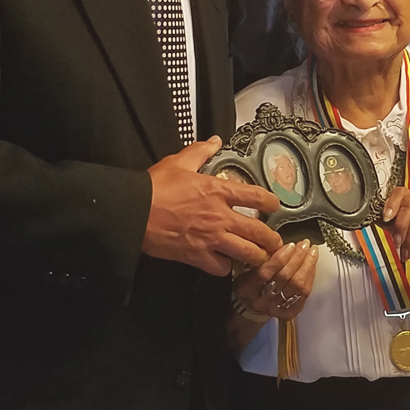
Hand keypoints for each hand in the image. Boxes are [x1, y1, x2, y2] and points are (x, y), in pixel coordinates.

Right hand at [144, 138, 281, 275]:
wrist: (134, 211)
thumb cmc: (155, 187)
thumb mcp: (178, 162)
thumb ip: (200, 152)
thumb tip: (215, 141)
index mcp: (218, 191)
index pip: (256, 197)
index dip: (271, 203)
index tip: (274, 206)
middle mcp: (220, 216)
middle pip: (259, 232)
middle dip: (272, 239)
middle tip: (275, 242)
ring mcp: (211, 238)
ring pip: (247, 254)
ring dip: (256, 257)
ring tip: (259, 258)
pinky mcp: (197, 256)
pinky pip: (221, 269)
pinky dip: (226, 269)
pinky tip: (225, 265)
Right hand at [232, 240, 318, 321]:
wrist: (253, 306)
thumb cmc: (250, 283)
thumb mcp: (247, 269)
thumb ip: (262, 258)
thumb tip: (282, 244)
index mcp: (247, 289)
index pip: (264, 273)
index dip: (279, 258)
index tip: (290, 245)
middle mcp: (261, 301)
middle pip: (284, 278)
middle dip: (297, 258)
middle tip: (304, 244)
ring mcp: (276, 308)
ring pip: (297, 285)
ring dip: (308, 265)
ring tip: (312, 251)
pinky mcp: (289, 313)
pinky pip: (304, 293)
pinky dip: (310, 276)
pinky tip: (312, 265)